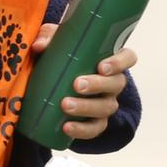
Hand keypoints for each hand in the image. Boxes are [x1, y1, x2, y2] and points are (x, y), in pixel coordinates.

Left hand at [32, 23, 137, 140]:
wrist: (56, 84)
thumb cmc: (64, 56)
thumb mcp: (57, 43)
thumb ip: (48, 37)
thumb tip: (39, 46)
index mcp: (110, 59)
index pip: (128, 58)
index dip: (120, 62)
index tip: (102, 66)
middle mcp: (113, 82)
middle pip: (116, 84)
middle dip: (98, 85)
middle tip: (77, 84)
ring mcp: (106, 103)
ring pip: (106, 107)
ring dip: (86, 107)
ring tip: (65, 105)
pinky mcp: (95, 122)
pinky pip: (95, 129)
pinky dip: (82, 129)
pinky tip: (66, 127)